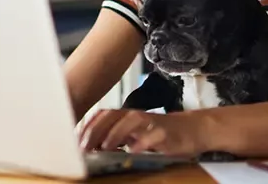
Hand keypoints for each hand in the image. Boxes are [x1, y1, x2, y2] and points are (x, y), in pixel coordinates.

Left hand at [78, 109, 207, 156]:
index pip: (102, 115)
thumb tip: (91, 147)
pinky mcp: (165, 133)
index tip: (75, 140)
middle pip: (112, 116)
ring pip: (130, 121)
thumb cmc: (159, 134)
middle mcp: (136, 116)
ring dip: (116, 133)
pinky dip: (142, 143)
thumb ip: (116, 138)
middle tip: (85, 147)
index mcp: (126, 116)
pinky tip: (133, 152)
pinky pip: (152, 136)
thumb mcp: (135, 135)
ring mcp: (151, 123)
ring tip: (105, 147)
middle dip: (96, 130)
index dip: (87, 126)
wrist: (192, 129)